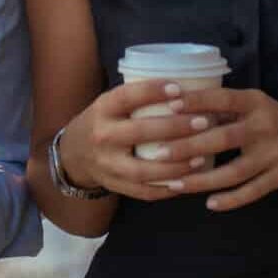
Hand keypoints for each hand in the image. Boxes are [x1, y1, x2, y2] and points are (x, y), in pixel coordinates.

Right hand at [58, 80, 211, 201]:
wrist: (73, 155)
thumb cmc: (104, 122)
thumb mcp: (110, 104)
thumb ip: (137, 98)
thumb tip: (186, 86)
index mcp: (102, 109)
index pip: (126, 97)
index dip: (152, 92)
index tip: (179, 89)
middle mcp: (102, 136)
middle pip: (140, 132)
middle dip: (175, 128)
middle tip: (204, 122)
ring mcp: (107, 165)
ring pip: (143, 169)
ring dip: (176, 165)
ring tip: (201, 157)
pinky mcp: (115, 185)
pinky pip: (145, 191)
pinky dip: (168, 188)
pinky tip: (188, 180)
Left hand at [152, 88, 277, 210]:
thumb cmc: (275, 121)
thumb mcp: (256, 106)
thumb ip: (224, 109)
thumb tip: (178, 109)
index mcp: (256, 102)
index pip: (223, 99)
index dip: (196, 101)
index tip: (168, 104)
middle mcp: (266, 126)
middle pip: (223, 138)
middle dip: (189, 147)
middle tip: (158, 154)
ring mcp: (275, 153)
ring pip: (233, 171)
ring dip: (202, 180)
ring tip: (174, 185)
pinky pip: (252, 191)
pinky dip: (230, 199)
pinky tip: (209, 204)